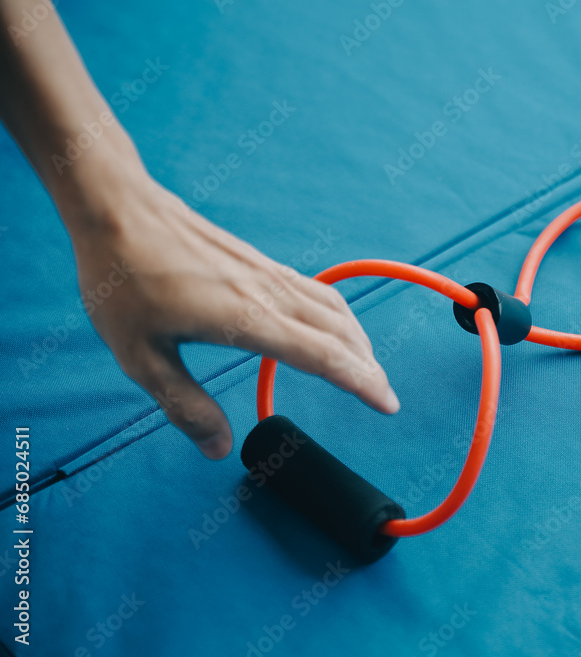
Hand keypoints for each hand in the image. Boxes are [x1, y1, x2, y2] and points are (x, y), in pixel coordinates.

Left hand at [59, 153, 398, 458]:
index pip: (323, 356)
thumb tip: (218, 447)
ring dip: (358, 341)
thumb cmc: (124, 280)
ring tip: (366, 367)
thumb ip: (184, 405)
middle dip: (369, 368)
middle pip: (340, 332)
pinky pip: (317, 291)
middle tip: (384, 397)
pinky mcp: (260, 263)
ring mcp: (267, 274)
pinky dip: (339, 316)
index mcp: (246, 319)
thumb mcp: (140, 356)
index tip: (386, 404)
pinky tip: (333, 326)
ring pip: (334, 308)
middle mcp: (268, 294)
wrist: (118, 209)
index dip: (361, 383)